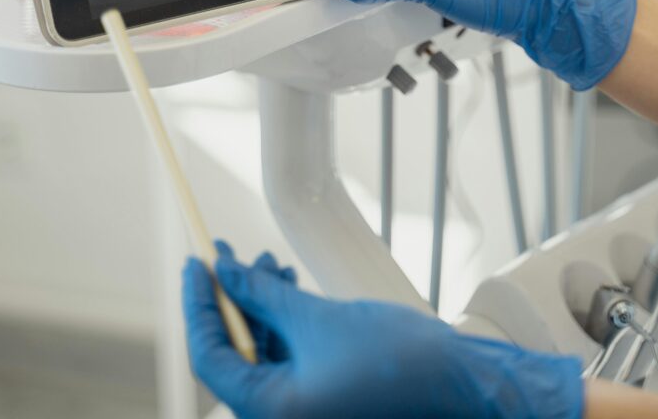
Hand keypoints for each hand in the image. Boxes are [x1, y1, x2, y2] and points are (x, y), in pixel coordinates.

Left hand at [182, 246, 582, 418]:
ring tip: (268, 263)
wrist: (462, 385)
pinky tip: (288, 286)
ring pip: (260, 356)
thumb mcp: (317, 317)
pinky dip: (283, 324)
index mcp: (274, 415)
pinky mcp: (324, 402)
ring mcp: (305, 414)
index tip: (195, 263)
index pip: (211, 357)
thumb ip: (262, 294)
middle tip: (228, 254)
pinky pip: (286, 362)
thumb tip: (224, 272)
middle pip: (234, 356)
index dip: (199, 305)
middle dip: (232, 301)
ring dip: (259, 308)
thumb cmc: (399, 361)